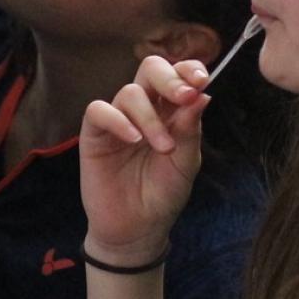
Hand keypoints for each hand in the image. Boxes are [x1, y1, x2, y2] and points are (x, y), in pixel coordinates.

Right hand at [79, 55, 210, 264]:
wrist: (137, 230)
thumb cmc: (163, 194)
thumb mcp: (185, 164)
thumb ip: (191, 130)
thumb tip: (203, 94)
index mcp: (171, 110)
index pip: (178, 74)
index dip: (188, 69)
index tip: (202, 80)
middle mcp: (144, 109)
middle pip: (150, 69)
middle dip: (169, 78)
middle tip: (184, 96)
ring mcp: (118, 120)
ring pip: (129, 92)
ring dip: (150, 116)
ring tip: (163, 147)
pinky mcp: (94, 134)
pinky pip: (99, 111)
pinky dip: (118, 120)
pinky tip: (133, 139)